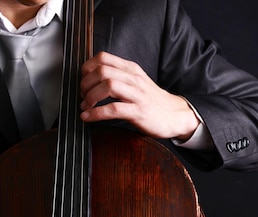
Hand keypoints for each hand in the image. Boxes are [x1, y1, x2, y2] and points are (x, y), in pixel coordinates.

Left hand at [80, 51, 198, 140]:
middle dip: (85, 84)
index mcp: (131, 69)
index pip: (103, 58)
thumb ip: (118, 78)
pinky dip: (96, 113)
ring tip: (85, 106)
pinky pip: (114, 109)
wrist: (174, 115)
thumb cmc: (151, 101)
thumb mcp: (135, 82)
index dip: (87, 69)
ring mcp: (137, 94)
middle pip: (102, 71)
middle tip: (82, 96)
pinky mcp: (139, 112)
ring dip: (90, 97)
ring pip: (108, 86)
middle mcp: (133, 78)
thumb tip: (92, 81)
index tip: (83, 82)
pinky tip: (88, 117)